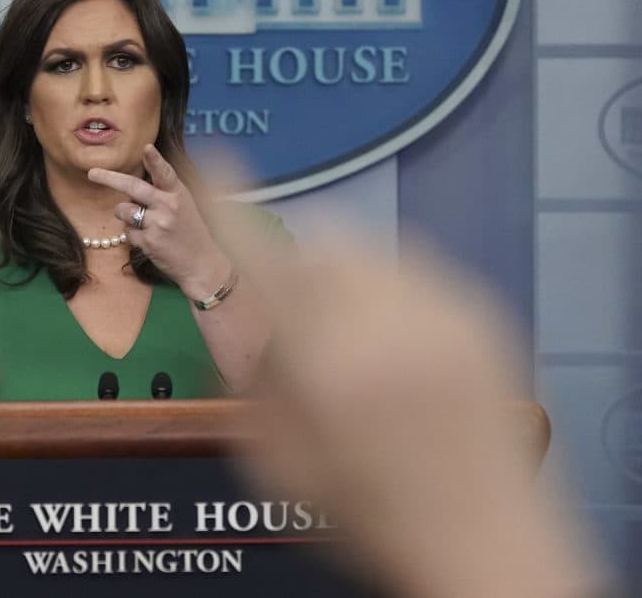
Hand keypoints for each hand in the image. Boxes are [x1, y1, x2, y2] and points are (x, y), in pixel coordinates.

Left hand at [87, 144, 230, 297]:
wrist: (201, 263)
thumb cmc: (190, 231)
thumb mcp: (184, 205)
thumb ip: (163, 191)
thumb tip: (133, 184)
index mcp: (178, 194)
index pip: (165, 173)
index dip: (155, 160)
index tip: (146, 148)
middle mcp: (168, 207)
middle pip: (133, 187)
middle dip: (109, 179)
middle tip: (92, 173)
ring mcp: (158, 225)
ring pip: (124, 210)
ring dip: (125, 214)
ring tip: (143, 223)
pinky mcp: (149, 243)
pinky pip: (127, 232)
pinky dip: (133, 234)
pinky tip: (149, 240)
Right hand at [231, 229, 605, 597]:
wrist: (483, 540)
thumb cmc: (369, 510)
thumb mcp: (280, 462)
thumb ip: (257, 381)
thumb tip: (255, 319)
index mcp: (330, 366)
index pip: (267, 262)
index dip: (232, 202)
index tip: (213, 156)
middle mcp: (390, 322)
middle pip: (326, 240)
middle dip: (300, 258)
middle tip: (301, 313)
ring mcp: (445, 312)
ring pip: (373, 248)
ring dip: (346, 272)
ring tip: (355, 337)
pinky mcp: (481, 315)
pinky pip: (418, 269)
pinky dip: (390, 290)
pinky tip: (401, 346)